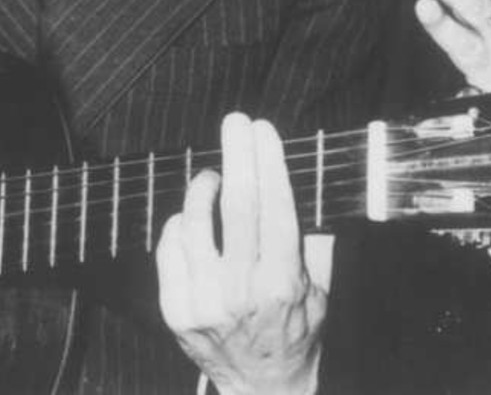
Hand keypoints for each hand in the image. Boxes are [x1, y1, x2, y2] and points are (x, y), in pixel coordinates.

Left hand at [157, 114, 328, 394]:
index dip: (269, 161)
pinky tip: (192, 217)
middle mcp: (241, 291)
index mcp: (282, 282)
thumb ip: (315, 240)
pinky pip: (170, 248)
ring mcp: (204, 301)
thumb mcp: (320, 288)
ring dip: (203, 187)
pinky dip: (179, 222)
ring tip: (213, 174)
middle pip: (237, 205)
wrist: (262, 386)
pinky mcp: (176, 310)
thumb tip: (308, 185)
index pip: (275, 206)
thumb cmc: (295, 328)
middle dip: (237, 154)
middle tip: (235, 122)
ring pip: (195, 222)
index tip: (264, 129)